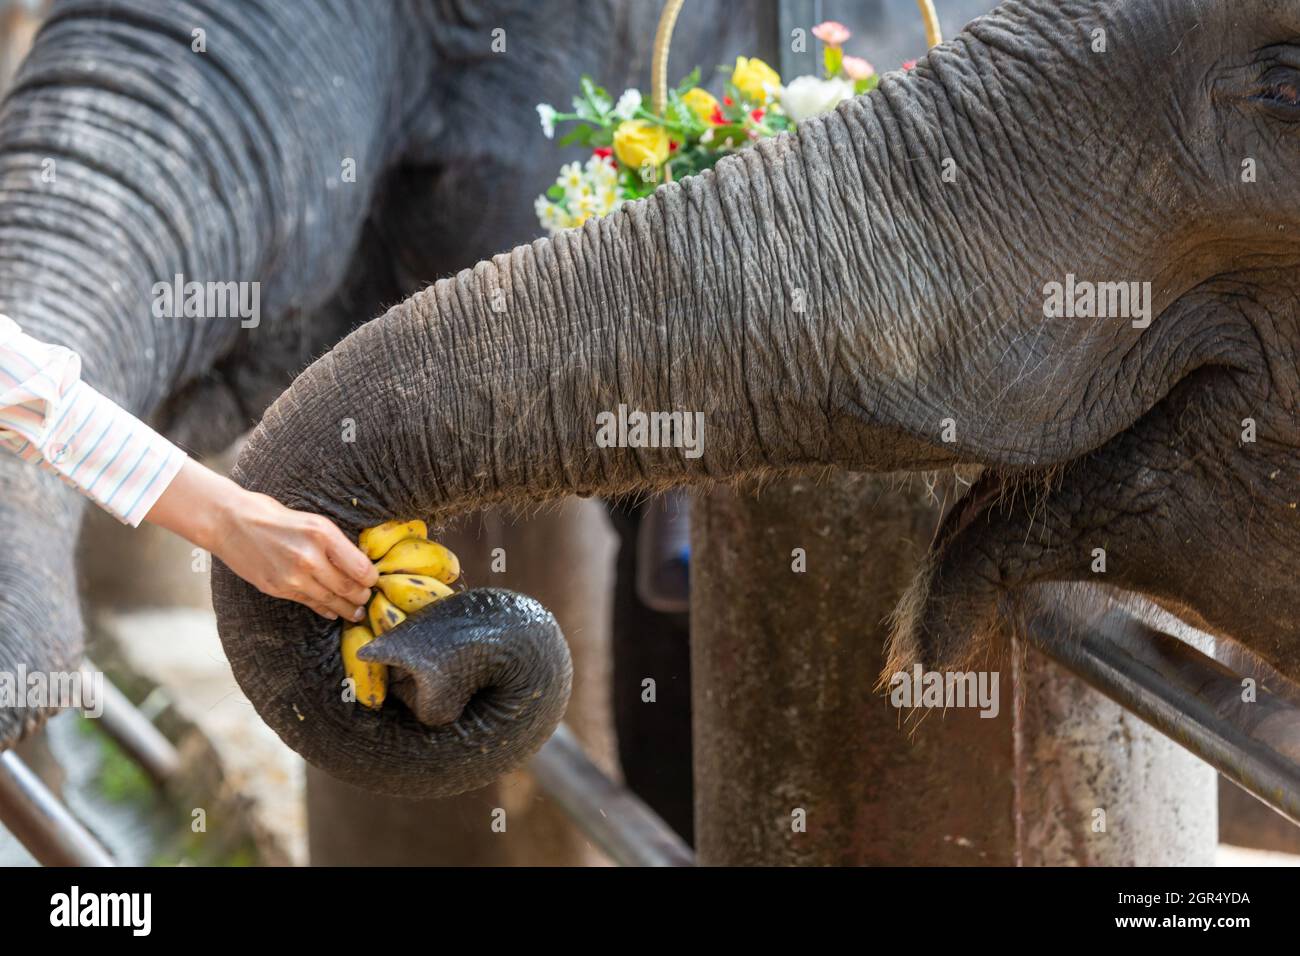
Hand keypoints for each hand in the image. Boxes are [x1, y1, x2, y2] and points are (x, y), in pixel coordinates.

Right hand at [146, 459, 376, 620]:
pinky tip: (333, 612)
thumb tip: (358, 563)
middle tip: (368, 598)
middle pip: (348, 587)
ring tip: (356, 612)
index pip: (359, 567)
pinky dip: (324, 609)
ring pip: (330, 600)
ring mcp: (292, 576)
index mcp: (322, 534)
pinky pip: (309, 603)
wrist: (230, 522)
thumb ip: (335, 542)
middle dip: (362, 596)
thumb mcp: (312, 520)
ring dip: (347, 609)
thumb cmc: (274, 516)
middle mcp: (309, 557)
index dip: (371, 578)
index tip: (374, 580)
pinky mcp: (278, 588)